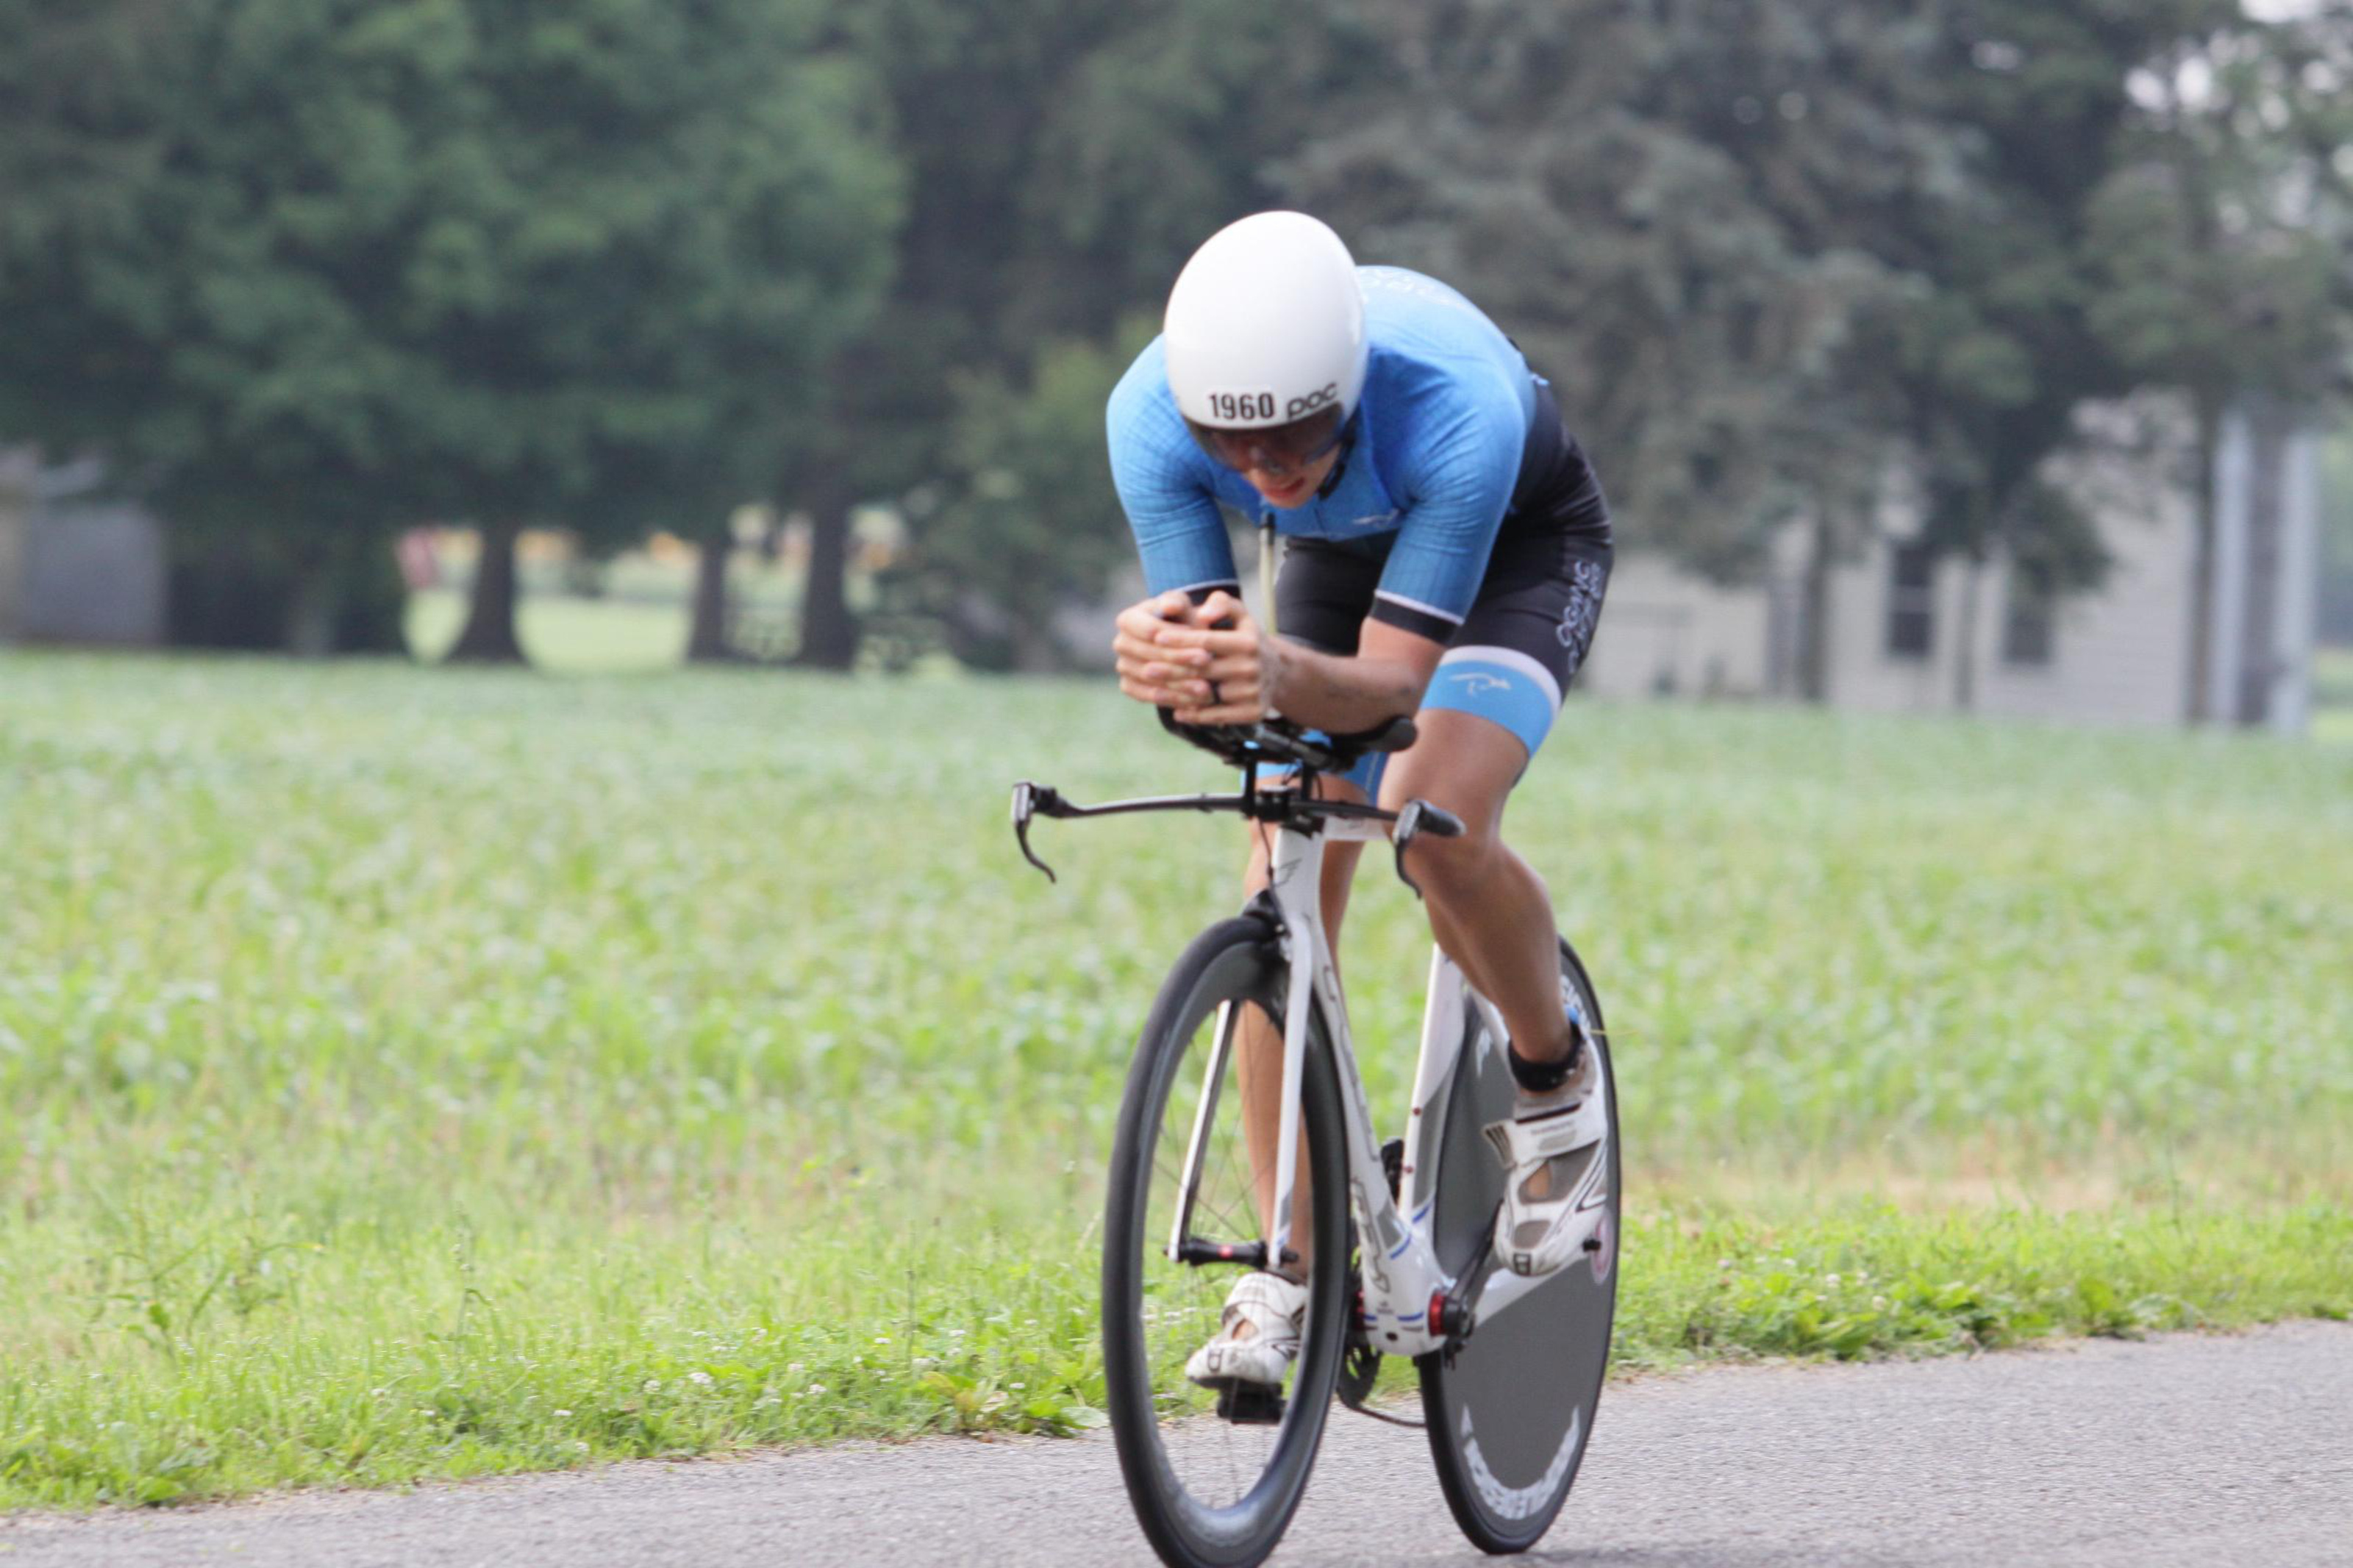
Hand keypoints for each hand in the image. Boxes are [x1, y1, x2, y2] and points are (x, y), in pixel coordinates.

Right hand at [1113, 590, 1212, 709]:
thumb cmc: (1188, 621)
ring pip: (1150, 677)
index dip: (1177, 637)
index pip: (1151, 630)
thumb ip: (1185, 603)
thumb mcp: (1191, 607)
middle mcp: (1121, 642)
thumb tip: (1172, 607)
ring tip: (1206, 687)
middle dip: (1181, 659)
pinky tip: (1196, 702)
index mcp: (1129, 618)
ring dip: (1179, 683)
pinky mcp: (1128, 685)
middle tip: (1207, 663)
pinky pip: (1147, 696)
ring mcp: (1123, 665)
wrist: (1184, 645)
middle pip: (1150, 654)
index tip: (1203, 641)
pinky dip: (1172, 699)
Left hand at [1149, 589, 1282, 724]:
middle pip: (1203, 670)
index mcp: (1248, 642)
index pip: (1205, 640)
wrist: (1277, 672)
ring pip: (1208, 695)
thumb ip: (1222, 603)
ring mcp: (1254, 692)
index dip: (1179, 639)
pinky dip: (1196, 715)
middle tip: (1146, 669)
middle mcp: (1253, 667)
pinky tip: (1177, 711)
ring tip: (1155, 690)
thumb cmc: (1245, 638)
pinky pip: (1218, 716)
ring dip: (1180, 695)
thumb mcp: (1240, 615)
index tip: (1155, 637)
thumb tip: (1204, 613)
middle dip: (1172, 669)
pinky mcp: (1254, 712)